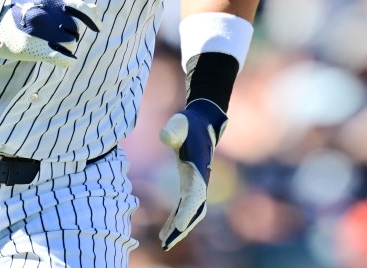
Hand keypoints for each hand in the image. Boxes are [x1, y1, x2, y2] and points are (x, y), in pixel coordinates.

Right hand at [0, 0, 100, 68]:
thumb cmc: (19, 11)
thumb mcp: (42, 1)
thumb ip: (69, 5)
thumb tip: (97, 8)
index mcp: (51, 1)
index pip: (82, 9)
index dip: (93, 19)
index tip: (98, 28)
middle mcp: (50, 15)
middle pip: (76, 29)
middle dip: (72, 33)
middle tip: (58, 34)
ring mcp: (44, 33)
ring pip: (70, 43)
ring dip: (67, 46)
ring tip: (53, 44)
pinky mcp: (37, 49)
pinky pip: (63, 58)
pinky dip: (69, 61)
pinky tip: (68, 61)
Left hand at [158, 98, 227, 250]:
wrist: (202, 122)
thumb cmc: (189, 123)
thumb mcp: (180, 123)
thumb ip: (173, 130)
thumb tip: (164, 136)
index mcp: (198, 169)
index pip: (195, 195)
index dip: (188, 211)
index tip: (179, 227)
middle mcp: (201, 180)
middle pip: (194, 210)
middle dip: (182, 227)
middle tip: (167, 243)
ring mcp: (197, 184)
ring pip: (191, 213)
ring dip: (179, 228)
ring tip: (165, 242)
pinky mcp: (191, 185)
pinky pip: (185, 208)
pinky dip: (177, 220)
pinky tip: (166, 231)